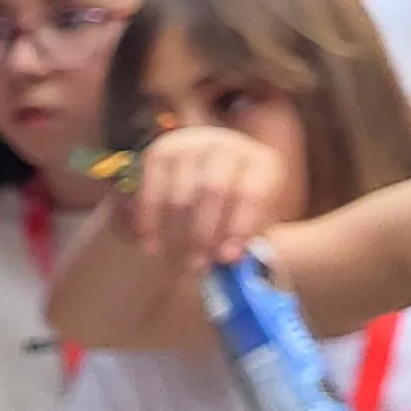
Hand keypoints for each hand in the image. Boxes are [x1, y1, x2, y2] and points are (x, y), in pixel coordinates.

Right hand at [113, 125, 294, 271]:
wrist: (208, 171)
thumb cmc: (234, 206)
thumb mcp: (251, 219)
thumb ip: (244, 240)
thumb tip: (228, 263)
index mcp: (260, 162)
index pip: (252, 191)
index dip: (240, 226)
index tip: (227, 258)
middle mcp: (227, 146)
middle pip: (213, 189)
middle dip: (204, 233)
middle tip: (196, 265)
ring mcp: (191, 145)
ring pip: (180, 194)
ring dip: (176, 234)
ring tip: (176, 262)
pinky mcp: (160, 152)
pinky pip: (151, 191)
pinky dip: (149, 222)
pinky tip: (151, 246)